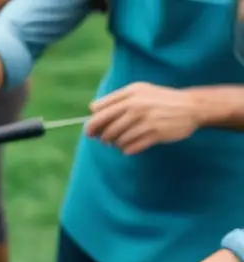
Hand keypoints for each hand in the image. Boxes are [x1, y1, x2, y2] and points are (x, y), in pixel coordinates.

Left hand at [86, 82, 200, 154]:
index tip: (92, 131)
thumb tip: (91, 109)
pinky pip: (130, 148)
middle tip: (106, 140)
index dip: (92, 124)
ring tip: (122, 141)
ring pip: (117, 140)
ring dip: (116, 144)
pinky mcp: (155, 134)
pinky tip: (131, 146)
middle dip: (102, 137)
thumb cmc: (160, 100)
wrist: (191, 106)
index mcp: (131, 93)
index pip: (99, 112)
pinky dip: (127, 149)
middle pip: (106, 129)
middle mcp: (137, 105)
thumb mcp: (140, 91)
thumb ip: (116, 98)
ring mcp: (146, 120)